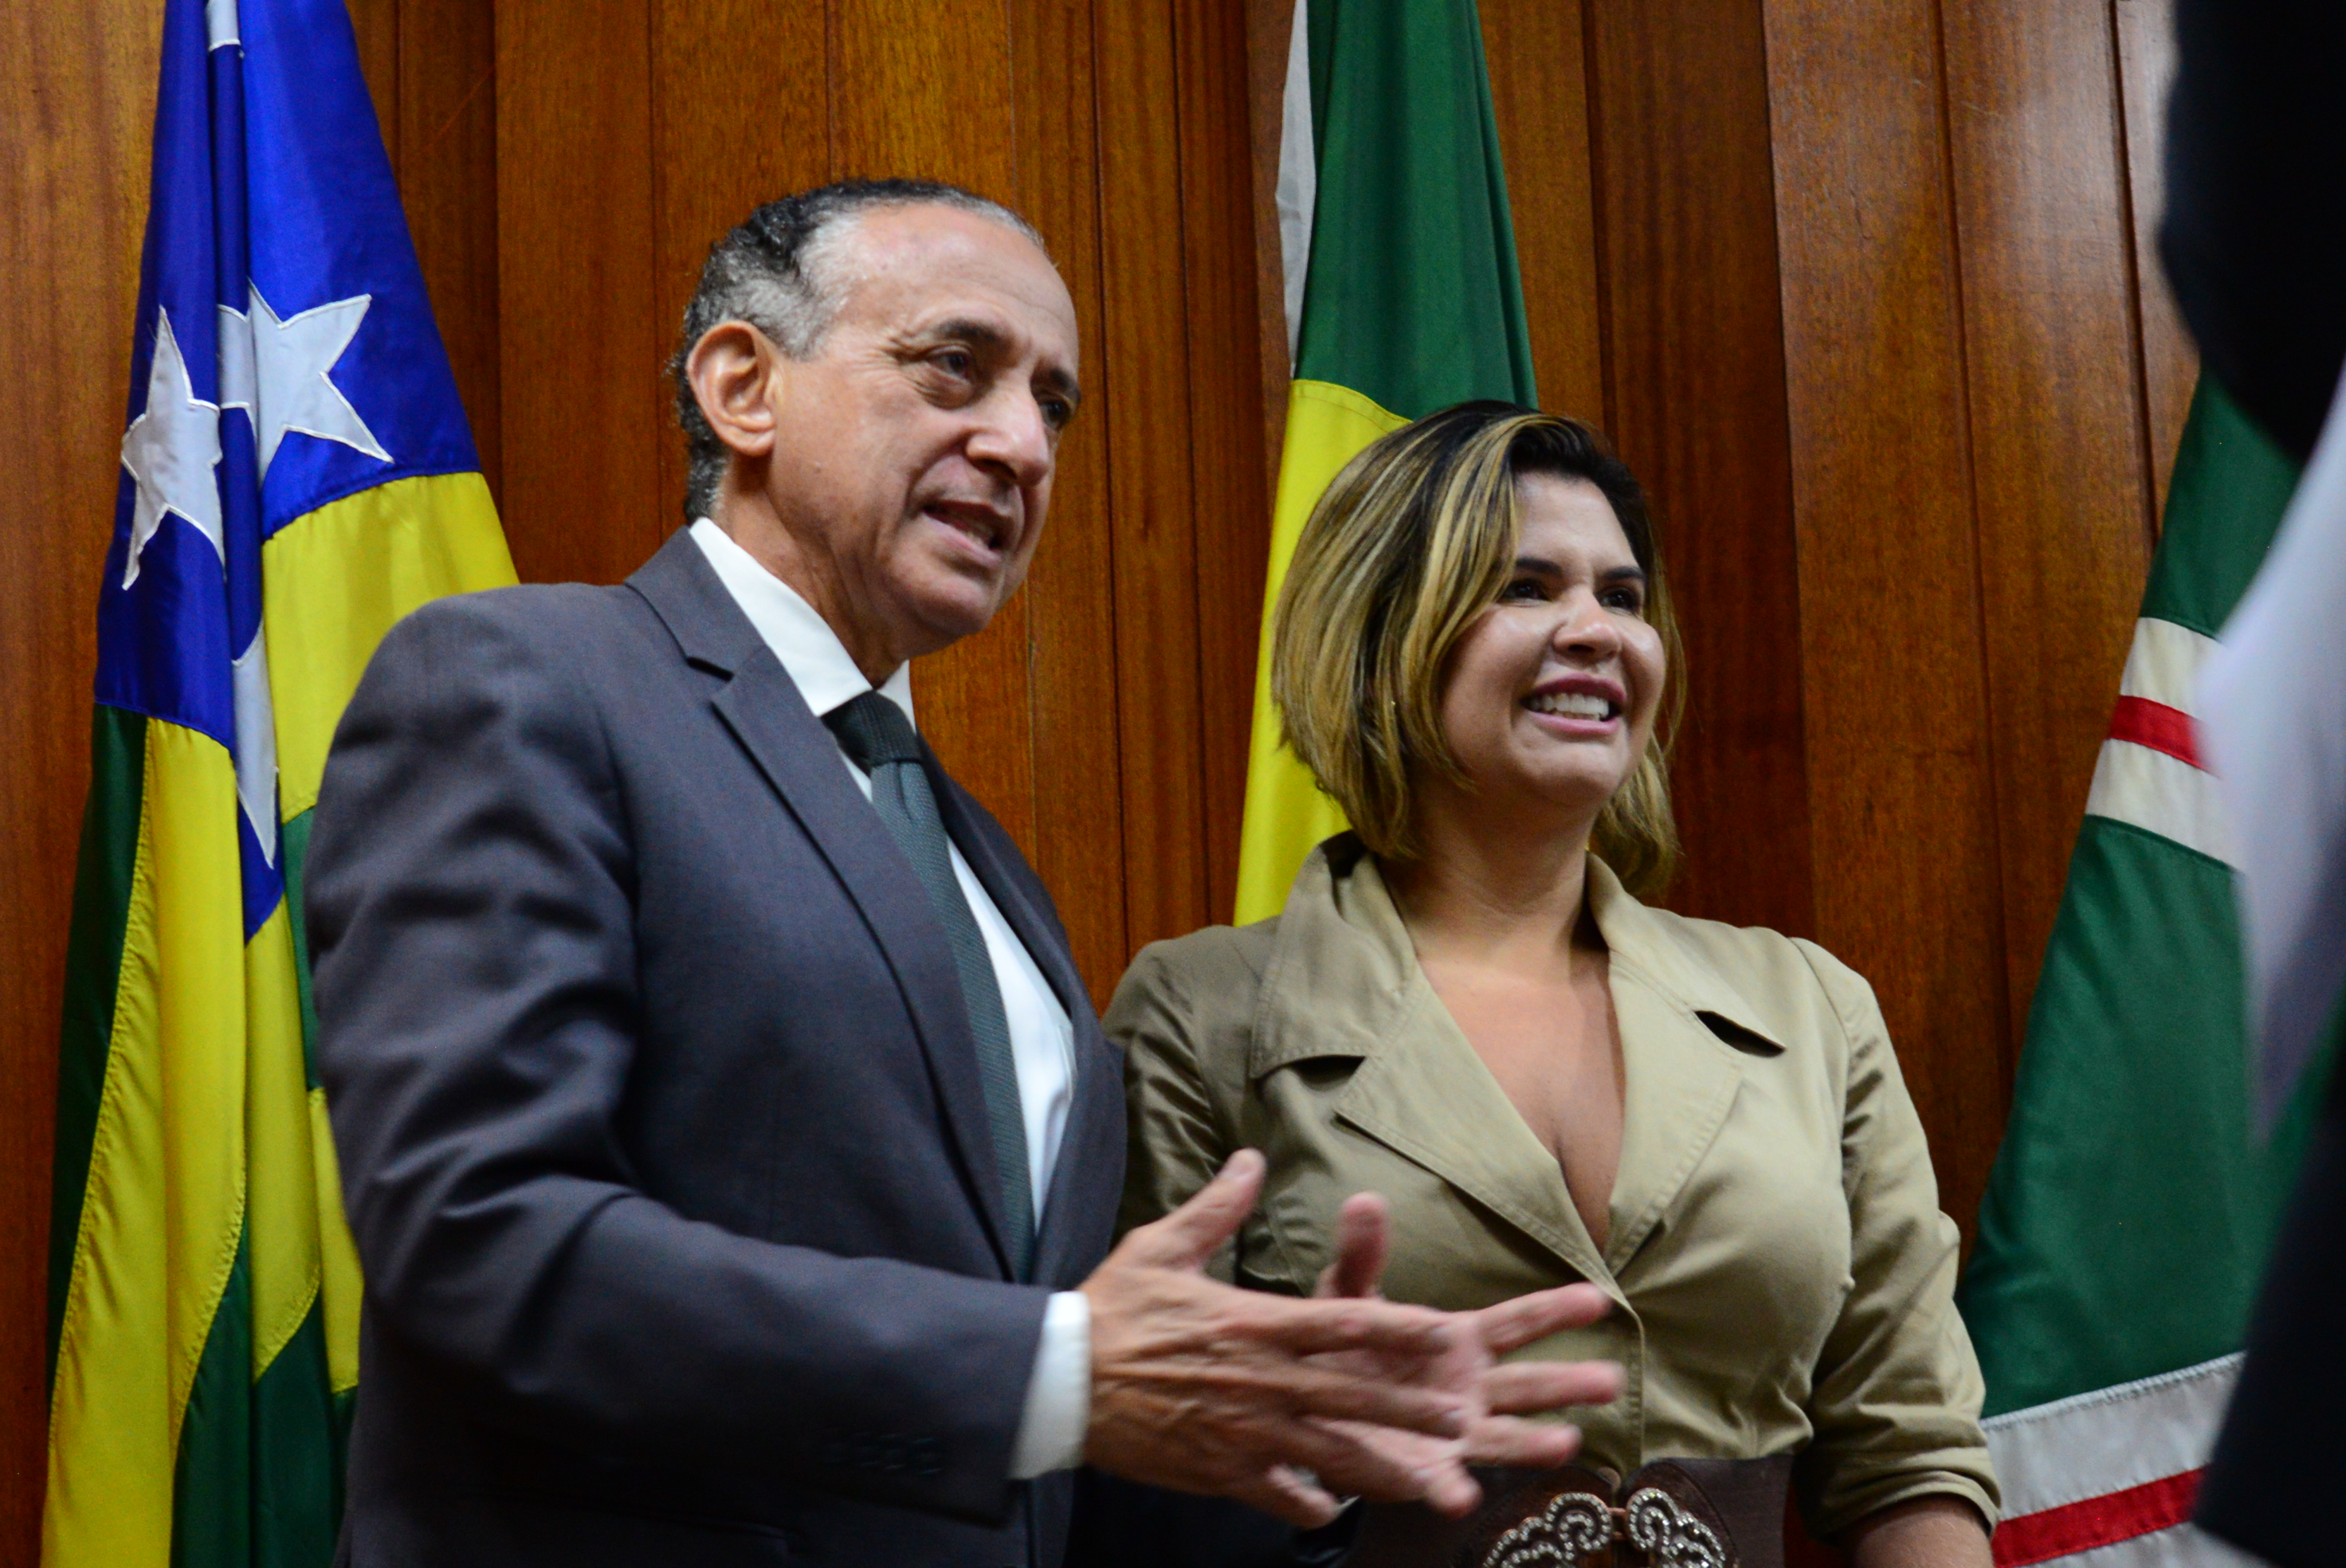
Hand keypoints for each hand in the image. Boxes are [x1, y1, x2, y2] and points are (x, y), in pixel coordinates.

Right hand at [1080, 1151, 1493, 1526]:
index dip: (1400, 1328)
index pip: (1342, 1322)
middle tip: (1463, 1418)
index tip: (1448, 1330)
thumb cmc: (1113, 1308)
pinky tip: (1333, 1509)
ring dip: (1380, 1468)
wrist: (1060, 1380)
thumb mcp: (1163, 1245)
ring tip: (1427, 1480)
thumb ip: (1218, 1207)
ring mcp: (1243, 1432)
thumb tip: (1252, 1159)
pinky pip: (1279, 1495)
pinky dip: (1309, 1503)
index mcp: (1254, 1322)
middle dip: (1410, 1408)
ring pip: (1327, 1455)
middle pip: (1351, 1395)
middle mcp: (1260, 1380)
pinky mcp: (1219, 1471)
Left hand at [1311, 1192, 1622, 1474]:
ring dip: (1534, 1443)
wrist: (1312, 1405)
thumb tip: (1363, 1199)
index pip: (1517, 1323)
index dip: (1556, 1310)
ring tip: (1565, 1443)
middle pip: (1528, 1384)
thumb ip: (1362, 1256)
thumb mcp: (1350, 1296)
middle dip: (1568, 1382)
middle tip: (1611, 1380)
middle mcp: (1470, 1389)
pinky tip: (1463, 1497)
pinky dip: (1453, 1489)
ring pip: (1504, 1438)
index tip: (1598, 1298)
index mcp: (1461, 1340)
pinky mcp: (1423, 1471)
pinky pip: (1442, 1482)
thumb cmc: (1347, 1344)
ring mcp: (1454, 1434)